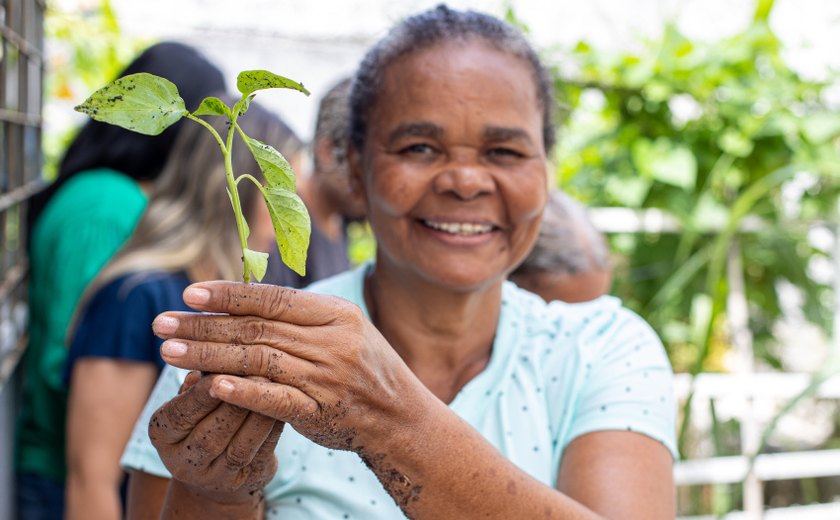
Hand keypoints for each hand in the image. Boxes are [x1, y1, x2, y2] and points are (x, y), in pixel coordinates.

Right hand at [148, 371, 282, 504]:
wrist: (216, 469)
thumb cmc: (202, 417)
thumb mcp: (191, 398)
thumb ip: (198, 381)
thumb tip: (204, 361)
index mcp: (162, 434)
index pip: (179, 415)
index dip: (199, 396)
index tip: (218, 374)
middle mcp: (184, 462)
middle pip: (210, 435)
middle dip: (234, 403)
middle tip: (256, 372)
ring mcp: (216, 477)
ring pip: (239, 447)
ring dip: (258, 414)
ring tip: (272, 385)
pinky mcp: (247, 480)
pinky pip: (263, 451)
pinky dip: (273, 427)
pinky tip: (284, 403)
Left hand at [152, 281, 423, 452]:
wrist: (400, 416)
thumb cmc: (365, 367)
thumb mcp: (344, 328)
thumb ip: (300, 315)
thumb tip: (245, 298)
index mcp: (337, 314)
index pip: (274, 299)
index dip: (230, 296)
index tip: (190, 294)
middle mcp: (332, 342)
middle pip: (257, 329)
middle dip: (204, 326)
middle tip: (162, 325)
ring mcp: (327, 378)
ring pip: (258, 361)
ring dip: (209, 357)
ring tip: (170, 354)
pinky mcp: (320, 412)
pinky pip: (276, 400)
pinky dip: (243, 392)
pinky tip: (211, 386)